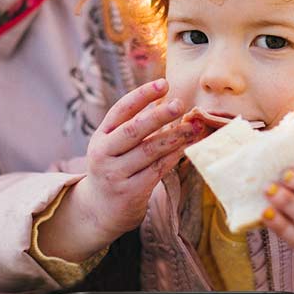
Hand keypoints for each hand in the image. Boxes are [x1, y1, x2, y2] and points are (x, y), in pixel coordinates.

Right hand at [80, 78, 206, 236]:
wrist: (99, 210)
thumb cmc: (114, 168)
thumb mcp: (113, 145)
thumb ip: (132, 126)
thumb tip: (166, 102)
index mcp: (100, 136)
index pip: (120, 110)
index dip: (142, 95)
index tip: (163, 83)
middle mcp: (104, 153)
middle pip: (133, 130)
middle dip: (158, 115)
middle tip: (180, 103)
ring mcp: (115, 174)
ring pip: (149, 151)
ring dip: (175, 136)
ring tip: (194, 126)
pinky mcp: (129, 192)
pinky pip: (157, 170)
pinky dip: (173, 156)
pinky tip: (186, 147)